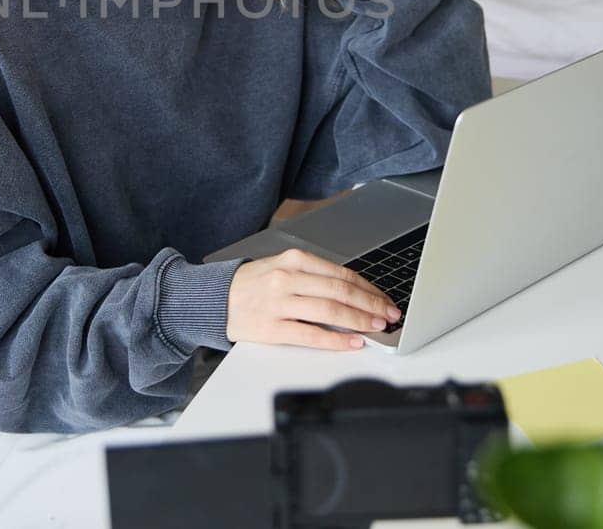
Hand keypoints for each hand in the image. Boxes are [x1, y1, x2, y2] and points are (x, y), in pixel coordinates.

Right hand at [226, 248, 401, 350]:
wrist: (213, 299)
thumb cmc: (251, 285)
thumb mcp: (281, 267)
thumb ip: (314, 276)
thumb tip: (354, 293)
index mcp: (293, 260)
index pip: (341, 274)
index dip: (369, 288)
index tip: (384, 299)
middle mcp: (287, 279)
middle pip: (340, 291)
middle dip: (371, 304)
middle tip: (389, 314)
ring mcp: (279, 304)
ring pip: (330, 311)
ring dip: (359, 320)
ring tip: (376, 327)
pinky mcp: (271, 328)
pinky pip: (311, 335)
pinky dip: (336, 340)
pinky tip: (352, 342)